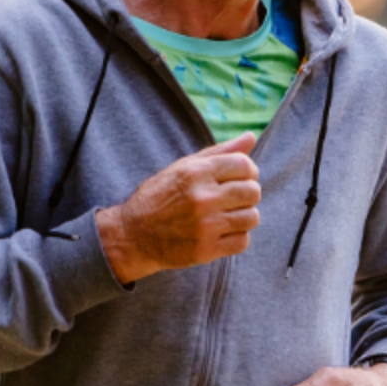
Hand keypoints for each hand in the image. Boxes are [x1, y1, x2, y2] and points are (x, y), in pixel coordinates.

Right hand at [96, 132, 260, 283]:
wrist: (133, 235)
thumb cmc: (160, 196)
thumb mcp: (184, 167)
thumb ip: (219, 152)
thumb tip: (251, 136)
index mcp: (195, 173)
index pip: (244, 165)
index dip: (249, 171)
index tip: (241, 178)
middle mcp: (202, 198)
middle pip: (252, 191)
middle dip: (248, 194)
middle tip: (234, 199)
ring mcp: (205, 226)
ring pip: (252, 217)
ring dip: (244, 216)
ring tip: (228, 215)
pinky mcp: (206, 250)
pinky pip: (243, 241)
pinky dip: (237, 237)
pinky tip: (222, 232)